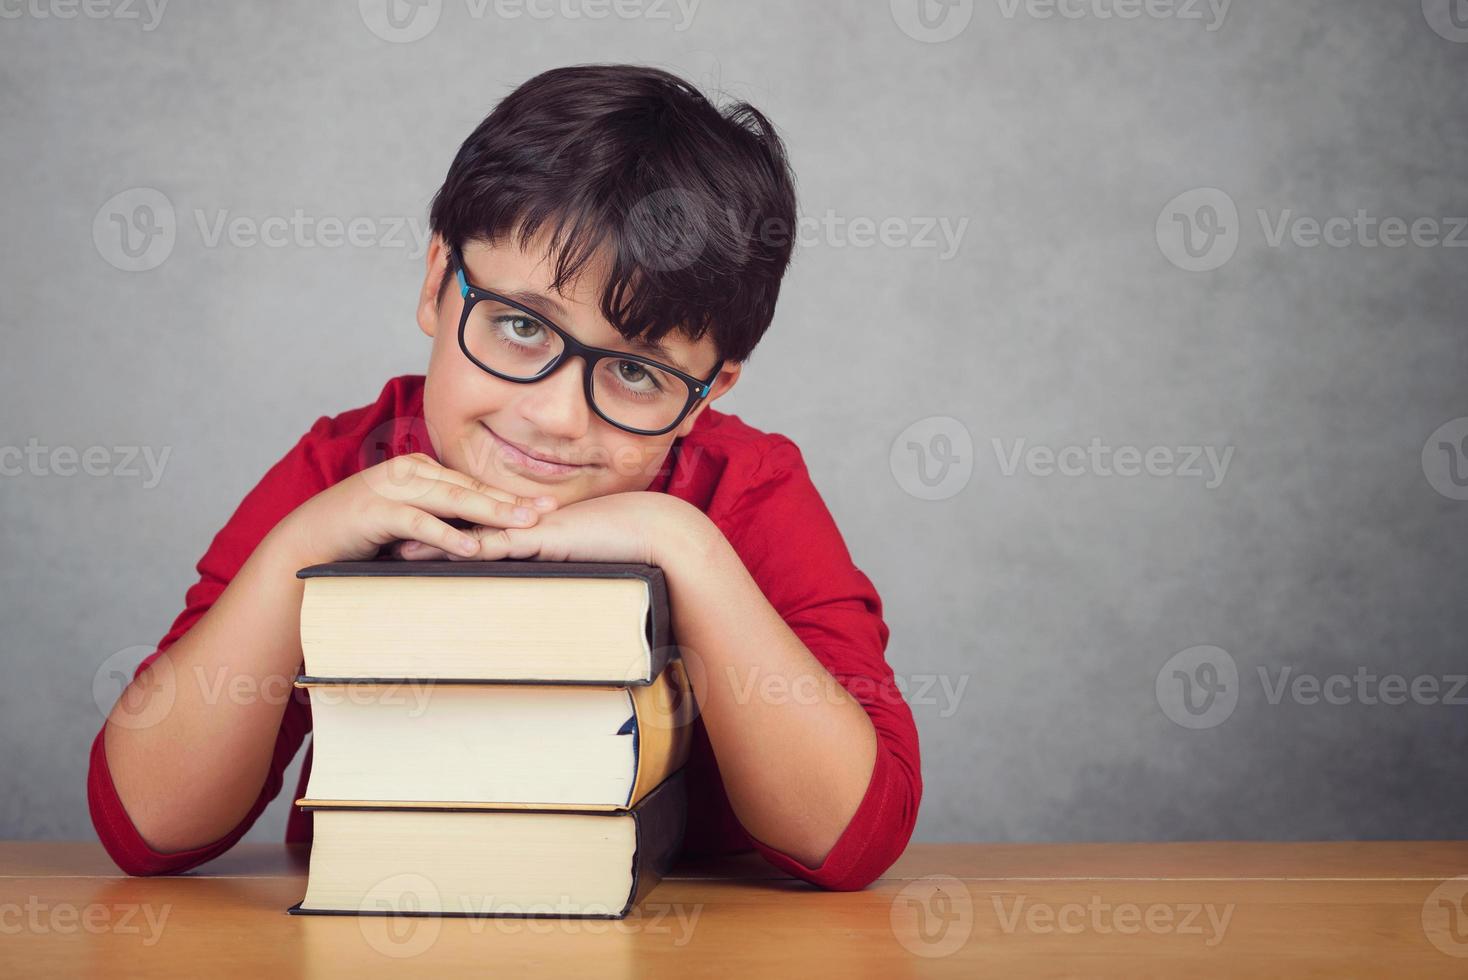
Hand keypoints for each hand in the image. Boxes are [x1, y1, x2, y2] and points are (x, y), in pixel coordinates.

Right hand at [273, 452, 558, 565]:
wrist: (308, 541)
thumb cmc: (360, 534)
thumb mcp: (406, 521)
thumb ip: (439, 519)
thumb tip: (479, 534)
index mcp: (419, 470)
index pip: (472, 484)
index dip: (508, 495)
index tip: (544, 506)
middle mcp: (409, 473)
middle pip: (470, 487)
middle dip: (511, 500)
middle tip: (547, 510)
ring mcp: (392, 489)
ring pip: (451, 499)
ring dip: (490, 512)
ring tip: (522, 524)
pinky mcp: (377, 511)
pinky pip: (419, 523)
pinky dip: (446, 534)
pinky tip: (472, 546)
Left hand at [397, 490, 707, 566]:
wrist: (652, 531)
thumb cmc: (624, 545)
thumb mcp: (580, 557)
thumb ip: (557, 563)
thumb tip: (543, 581)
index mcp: (530, 526)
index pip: (479, 526)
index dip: (445, 528)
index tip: (412, 535)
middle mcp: (525, 523)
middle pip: (466, 525)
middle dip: (427, 532)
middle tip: (389, 538)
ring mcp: (532, 529)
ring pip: (474, 535)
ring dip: (437, 544)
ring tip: (400, 552)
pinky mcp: (544, 539)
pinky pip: (502, 548)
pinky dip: (472, 553)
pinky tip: (447, 558)